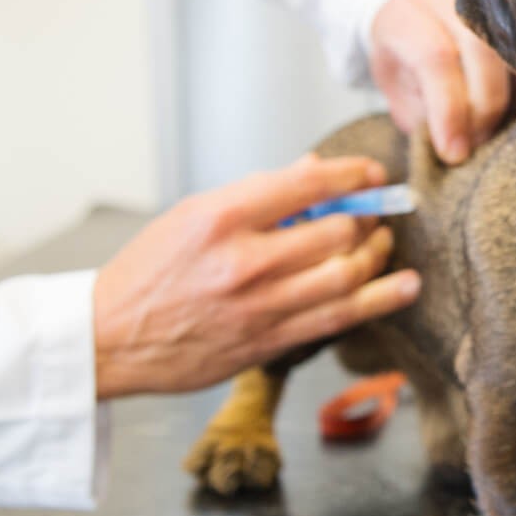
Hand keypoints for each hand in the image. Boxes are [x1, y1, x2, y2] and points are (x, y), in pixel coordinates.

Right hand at [92, 155, 419, 396]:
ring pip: (346, 275)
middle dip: (368, 217)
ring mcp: (259, 307)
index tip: (369, 173)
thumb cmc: (148, 271)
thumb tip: (313, 171)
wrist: (110, 338)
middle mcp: (243, 262)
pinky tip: (405, 286)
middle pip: (336, 231)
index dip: (351, 175)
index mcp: (221, 217)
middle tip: (376, 211)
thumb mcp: (192, 214)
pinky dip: (380, 299)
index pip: (306, 184)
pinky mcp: (268, 344)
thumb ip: (256, 194)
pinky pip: (337, 319)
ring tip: (385, 242)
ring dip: (378, 254)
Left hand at [369, 0, 515, 163]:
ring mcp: (487, 2)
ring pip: (514, 50)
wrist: (416, 19)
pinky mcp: (515, 15)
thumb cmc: (403, 61)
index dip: (447, 109)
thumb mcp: (397, 91)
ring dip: (510, 100)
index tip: (453, 152)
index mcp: (406, 14)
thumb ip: (423, 116)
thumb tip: (460, 147)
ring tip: (495, 132)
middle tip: (477, 144)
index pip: (435, 58)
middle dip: (483, 109)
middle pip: (481, 52)